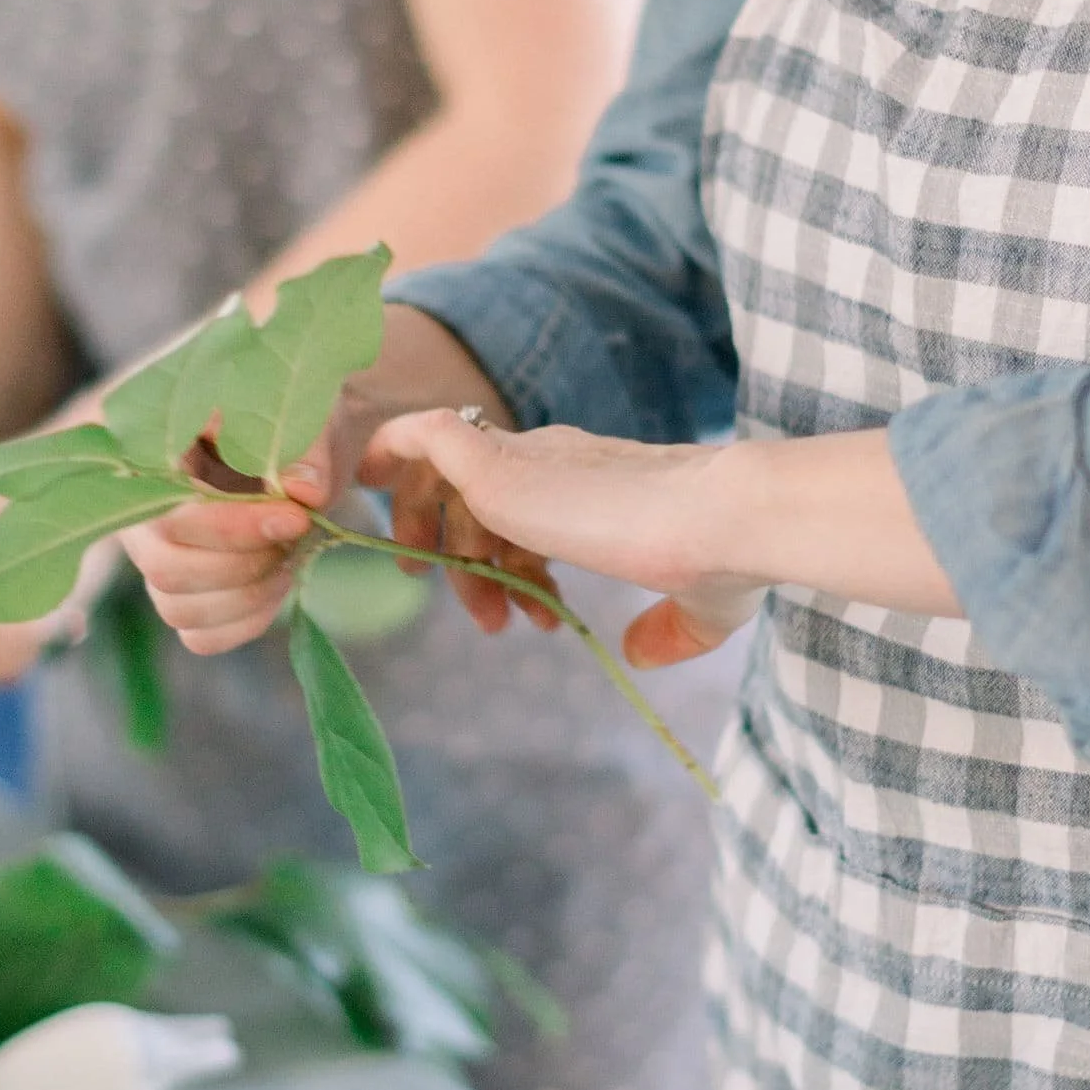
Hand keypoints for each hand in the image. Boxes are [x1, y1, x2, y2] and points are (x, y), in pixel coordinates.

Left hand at [364, 409, 765, 666]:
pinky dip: (387, 452)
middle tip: (480, 612)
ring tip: (464, 604)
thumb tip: (641, 652)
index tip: (513, 605)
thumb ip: (670, 629)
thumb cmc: (722, 556)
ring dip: (434, 539)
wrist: (720, 521)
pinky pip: (417, 438)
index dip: (508, 553)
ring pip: (443, 475)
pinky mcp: (494, 463)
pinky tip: (366, 477)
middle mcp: (553, 458)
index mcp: (594, 481)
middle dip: (463, 552)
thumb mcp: (700, 604)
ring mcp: (521, 457)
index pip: (526, 503)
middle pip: (477, 490)